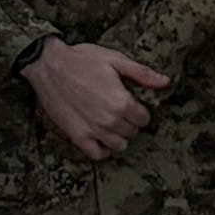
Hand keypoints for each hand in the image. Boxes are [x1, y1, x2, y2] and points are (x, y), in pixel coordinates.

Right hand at [26, 39, 170, 163]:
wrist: (49, 66)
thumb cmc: (82, 60)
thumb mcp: (115, 60)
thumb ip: (142, 74)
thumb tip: (165, 82)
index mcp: (121, 102)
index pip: (144, 119)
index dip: (141, 111)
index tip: (133, 104)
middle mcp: (109, 120)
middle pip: (132, 133)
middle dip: (130, 123)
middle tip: (120, 111)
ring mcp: (93, 131)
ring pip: (118, 146)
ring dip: (119, 136)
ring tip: (111, 123)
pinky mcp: (77, 136)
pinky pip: (97, 154)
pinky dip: (102, 150)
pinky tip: (101, 138)